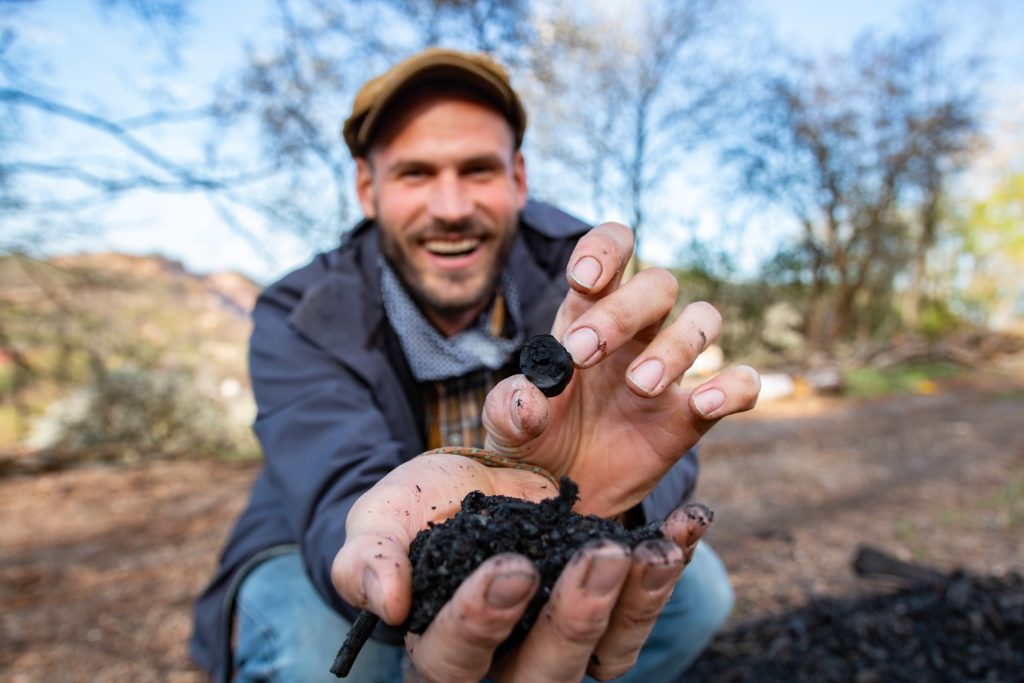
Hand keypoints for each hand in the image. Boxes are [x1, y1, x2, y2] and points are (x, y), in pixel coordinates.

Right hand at [331, 453, 715, 681]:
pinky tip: (688, 522)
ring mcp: (565, 640)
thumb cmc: (416, 513)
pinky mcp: (608, 609)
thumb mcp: (380, 520)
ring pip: (608, 654)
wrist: (470, 486)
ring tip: (655, 549)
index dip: (481, 622)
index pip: (455, 659)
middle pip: (546, 673)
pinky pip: (647, 607)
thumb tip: (382, 600)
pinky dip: (670, 567)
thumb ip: (368, 558)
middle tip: (599, 556)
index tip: (510, 569)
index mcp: (441, 653)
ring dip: (638, 602)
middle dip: (576, 619)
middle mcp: (508, 663)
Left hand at [483, 221, 759, 515]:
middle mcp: (634, 333)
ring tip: (639, 387)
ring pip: (703, 320)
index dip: (606, 249)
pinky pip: (740, 382)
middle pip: (658, 284)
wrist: (561, 498)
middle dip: (623, 312)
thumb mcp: (504, 430)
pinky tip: (703, 406)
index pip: (611, 252)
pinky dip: (733, 387)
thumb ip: (508, 409)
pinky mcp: (694, 415)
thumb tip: (529, 397)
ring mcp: (669, 370)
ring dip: (676, 346)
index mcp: (585, 315)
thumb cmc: (533, 446)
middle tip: (584, 354)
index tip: (585, 279)